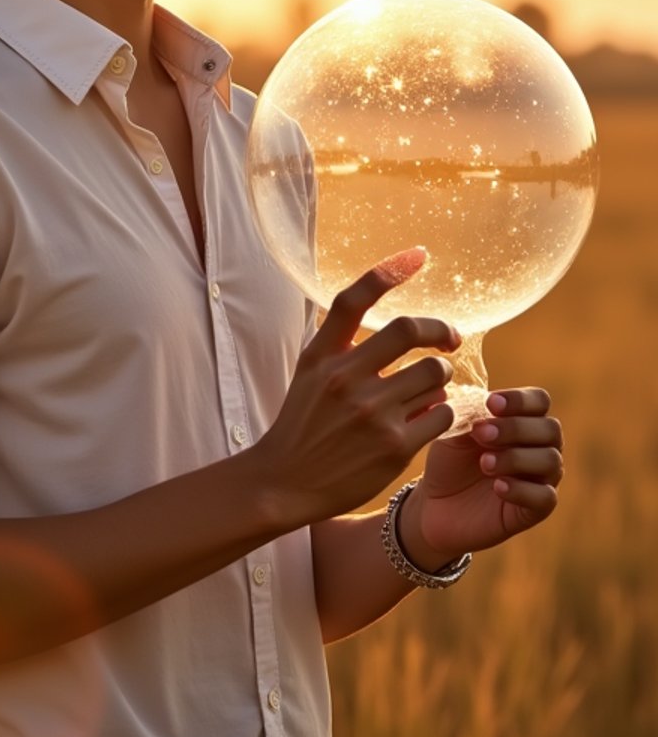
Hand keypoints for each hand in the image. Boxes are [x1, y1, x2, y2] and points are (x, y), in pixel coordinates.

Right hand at [253, 249, 460, 530]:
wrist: (285, 481)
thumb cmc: (302, 423)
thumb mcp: (309, 372)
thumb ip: (341, 343)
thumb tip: (389, 317)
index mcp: (322, 355)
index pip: (354, 298)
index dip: (389, 270)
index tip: (418, 254)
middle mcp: (344, 379)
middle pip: (408, 331)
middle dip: (439, 330)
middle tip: (451, 337)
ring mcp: (370, 413)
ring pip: (433, 374)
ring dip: (441, 375)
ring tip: (433, 385)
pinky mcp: (394, 447)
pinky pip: (440, 413)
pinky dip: (442, 410)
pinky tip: (430, 415)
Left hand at [400, 389, 563, 568]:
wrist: (435, 504)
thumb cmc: (450, 461)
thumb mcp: (455, 432)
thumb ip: (472, 415)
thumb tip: (485, 405)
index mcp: (523, 421)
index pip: (539, 401)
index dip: (520, 400)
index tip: (491, 403)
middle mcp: (539, 447)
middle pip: (551, 429)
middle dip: (516, 428)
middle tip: (483, 434)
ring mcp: (540, 479)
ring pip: (550, 461)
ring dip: (516, 457)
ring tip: (484, 463)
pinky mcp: (534, 510)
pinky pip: (545, 498)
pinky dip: (522, 489)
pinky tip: (498, 486)